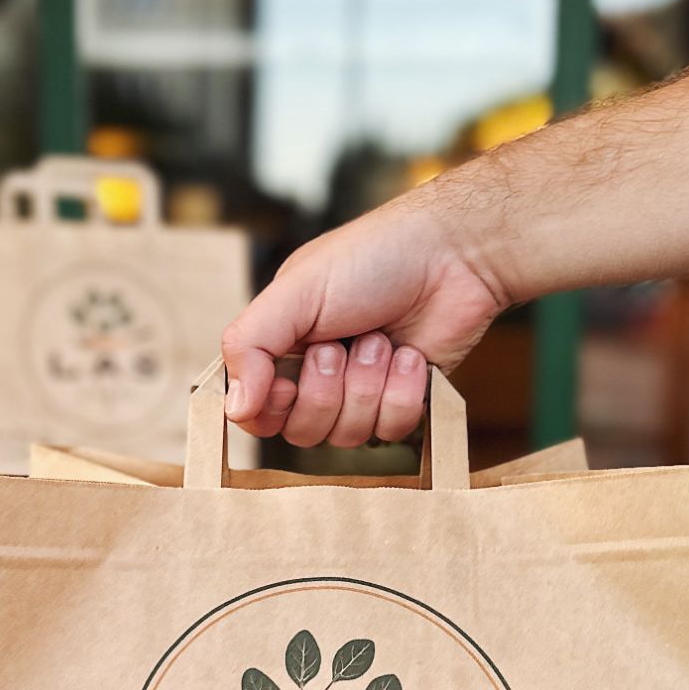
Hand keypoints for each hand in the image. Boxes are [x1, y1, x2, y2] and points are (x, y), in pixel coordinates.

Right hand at [220, 177, 508, 445]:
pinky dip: (403, 391)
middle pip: (302, 432)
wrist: (453, 254)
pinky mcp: (405, 401)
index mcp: (281, 345)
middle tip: (344, 343)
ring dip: (368, 384)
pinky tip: (411, 355)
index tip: (288, 381)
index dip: (270, 408)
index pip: (255, 412)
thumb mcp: (295, 291)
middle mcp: (318, 374)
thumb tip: (234, 407)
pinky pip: (392, 430)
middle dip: (328, 389)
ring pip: (348, 435)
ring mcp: (362, 391)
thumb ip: (249, 345)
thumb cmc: (372, 259)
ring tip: (382, 339)